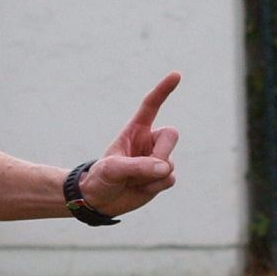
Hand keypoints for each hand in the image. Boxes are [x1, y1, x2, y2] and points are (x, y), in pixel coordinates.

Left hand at [81, 73, 181, 215]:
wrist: (100, 201)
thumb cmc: (101, 178)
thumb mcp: (112, 169)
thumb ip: (137, 166)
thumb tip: (165, 168)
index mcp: (135, 130)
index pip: (151, 106)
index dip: (163, 90)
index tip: (176, 75)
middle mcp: (149, 142)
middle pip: (172, 135)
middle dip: (162, 153)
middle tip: (147, 168)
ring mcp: (157, 159)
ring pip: (169, 163)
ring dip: (152, 176)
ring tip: (133, 181)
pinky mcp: (162, 177)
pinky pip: (170, 179)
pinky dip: (155, 187)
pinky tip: (141, 188)